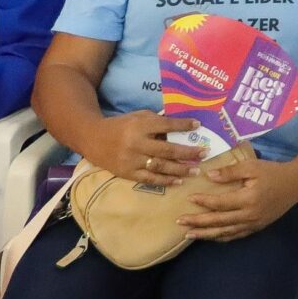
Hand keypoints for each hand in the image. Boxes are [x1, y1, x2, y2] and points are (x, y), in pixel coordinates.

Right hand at [84, 110, 201, 186]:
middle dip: (187, 152)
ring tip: (196, 170)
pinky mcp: (128, 173)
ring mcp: (132, 160)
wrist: (93, 139)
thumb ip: (157, 121)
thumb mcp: (138, 117)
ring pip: (160, 166)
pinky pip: (150, 179)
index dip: (182, 125)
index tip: (198, 125)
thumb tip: (182, 126)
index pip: (165, 125)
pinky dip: (166, 180)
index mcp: (139, 126)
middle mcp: (136, 143)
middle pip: (166, 149)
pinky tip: (179, 181)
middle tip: (204, 153)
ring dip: (180, 169)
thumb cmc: (122, 126)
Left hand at [180, 149, 297, 241]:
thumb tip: (209, 176)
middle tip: (180, 222)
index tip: (189, 199)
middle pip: (219, 221)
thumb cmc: (273, 172)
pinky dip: (221, 237)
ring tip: (189, 234)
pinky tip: (210, 236)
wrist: (295, 184)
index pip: (220, 203)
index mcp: (248, 198)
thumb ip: (230, 172)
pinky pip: (236, 235)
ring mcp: (253, 224)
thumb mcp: (252, 166)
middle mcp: (249, 215)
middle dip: (198, 222)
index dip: (204, 202)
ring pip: (225, 232)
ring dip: (206, 234)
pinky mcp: (257, 227)